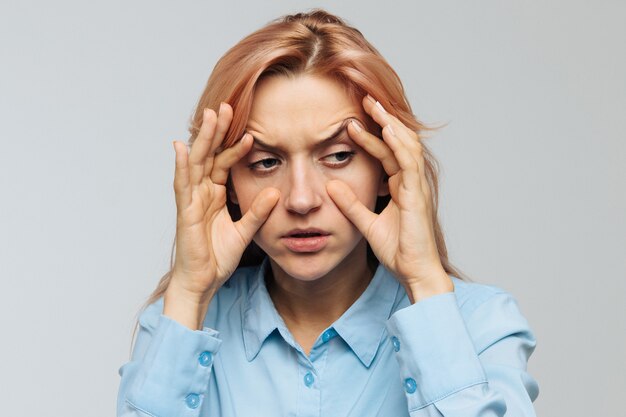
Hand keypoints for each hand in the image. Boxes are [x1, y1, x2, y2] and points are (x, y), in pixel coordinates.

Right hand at [169, 103, 279, 304]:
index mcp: (214, 195)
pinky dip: (181, 166)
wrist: (202, 282)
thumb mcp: (245, 231)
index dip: (234, 145)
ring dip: (202, 139)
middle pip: (209, 155)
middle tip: (227, 106)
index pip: (224, 163)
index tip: (250, 128)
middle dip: (217, 131)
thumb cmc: (218, 258)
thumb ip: (259, 212)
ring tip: (210, 116)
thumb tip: (275, 192)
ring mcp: (190, 201)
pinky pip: (182, 185)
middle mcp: (201, 193)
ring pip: (196, 163)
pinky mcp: (183, 212)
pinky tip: (182, 147)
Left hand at [326, 95, 452, 301]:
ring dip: (389, 123)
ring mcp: (416, 186)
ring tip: (372, 105)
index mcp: (401, 187)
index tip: (351, 120)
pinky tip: (386, 128)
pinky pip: (408, 162)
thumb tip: (331, 186)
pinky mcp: (417, 195)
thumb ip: (351, 205)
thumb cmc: (398, 250)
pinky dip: (398, 143)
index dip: (371, 136)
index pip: (386, 153)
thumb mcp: (366, 224)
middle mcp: (410, 182)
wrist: (415, 272)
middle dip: (382, 119)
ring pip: (406, 145)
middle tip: (364, 99)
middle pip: (398, 142)